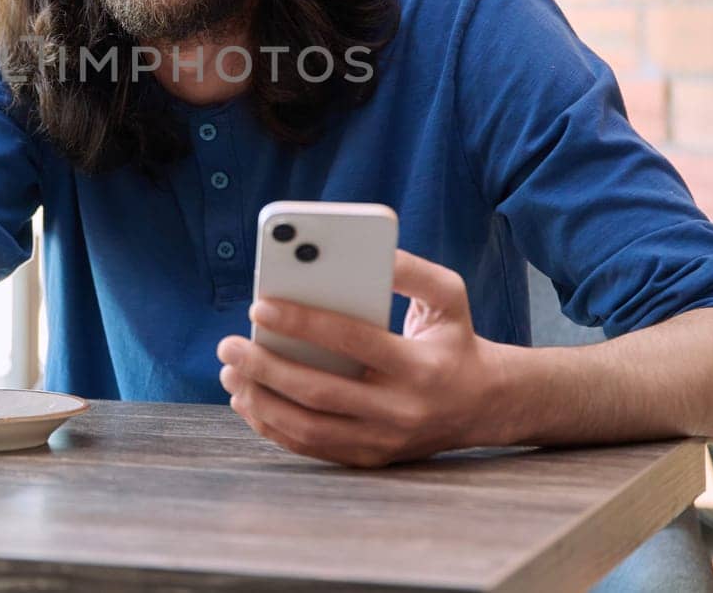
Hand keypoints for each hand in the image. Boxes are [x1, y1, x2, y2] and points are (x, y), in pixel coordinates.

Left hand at [216, 249, 512, 467]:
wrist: (484, 406)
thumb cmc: (455, 340)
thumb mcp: (449, 297)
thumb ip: (412, 270)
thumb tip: (370, 253)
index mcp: (420, 366)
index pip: (353, 342)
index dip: (303, 323)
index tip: (259, 306)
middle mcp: (401, 410)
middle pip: (320, 392)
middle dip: (265, 367)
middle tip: (227, 345)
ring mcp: (384, 441)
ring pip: (310, 428)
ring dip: (261, 402)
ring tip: (230, 373)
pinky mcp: (370, 458)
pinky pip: (312, 448)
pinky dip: (274, 428)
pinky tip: (248, 401)